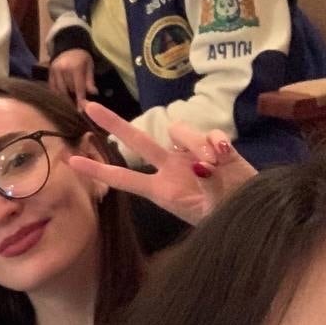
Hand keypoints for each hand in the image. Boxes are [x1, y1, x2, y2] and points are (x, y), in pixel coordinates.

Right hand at [48, 48, 96, 107]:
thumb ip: (90, 80)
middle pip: (68, 90)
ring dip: (65, 97)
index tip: (81, 109)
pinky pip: (52, 87)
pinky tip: (62, 96)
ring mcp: (54, 71)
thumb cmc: (82, 57)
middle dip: (73, 98)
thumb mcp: (89, 66)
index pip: (78, 87)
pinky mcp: (49, 73)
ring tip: (70, 102)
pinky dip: (57, 93)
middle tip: (77, 105)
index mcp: (75, 67)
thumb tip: (93, 93)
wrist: (68, 47)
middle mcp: (63, 69)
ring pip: (59, 90)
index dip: (80, 99)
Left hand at [68, 101, 256, 225]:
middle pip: (137, 140)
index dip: (97, 170)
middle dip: (114, 123)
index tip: (70, 161)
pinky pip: (209, 133)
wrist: (254, 208)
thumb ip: (206, 186)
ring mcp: (190, 154)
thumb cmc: (228, 217)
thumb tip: (201, 163)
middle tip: (89, 107)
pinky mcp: (213, 145)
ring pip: (178, 131)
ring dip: (194, 144)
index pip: (123, 178)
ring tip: (215, 166)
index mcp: (161, 190)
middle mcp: (170, 168)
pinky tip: (224, 156)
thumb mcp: (212, 211)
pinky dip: (216, 142)